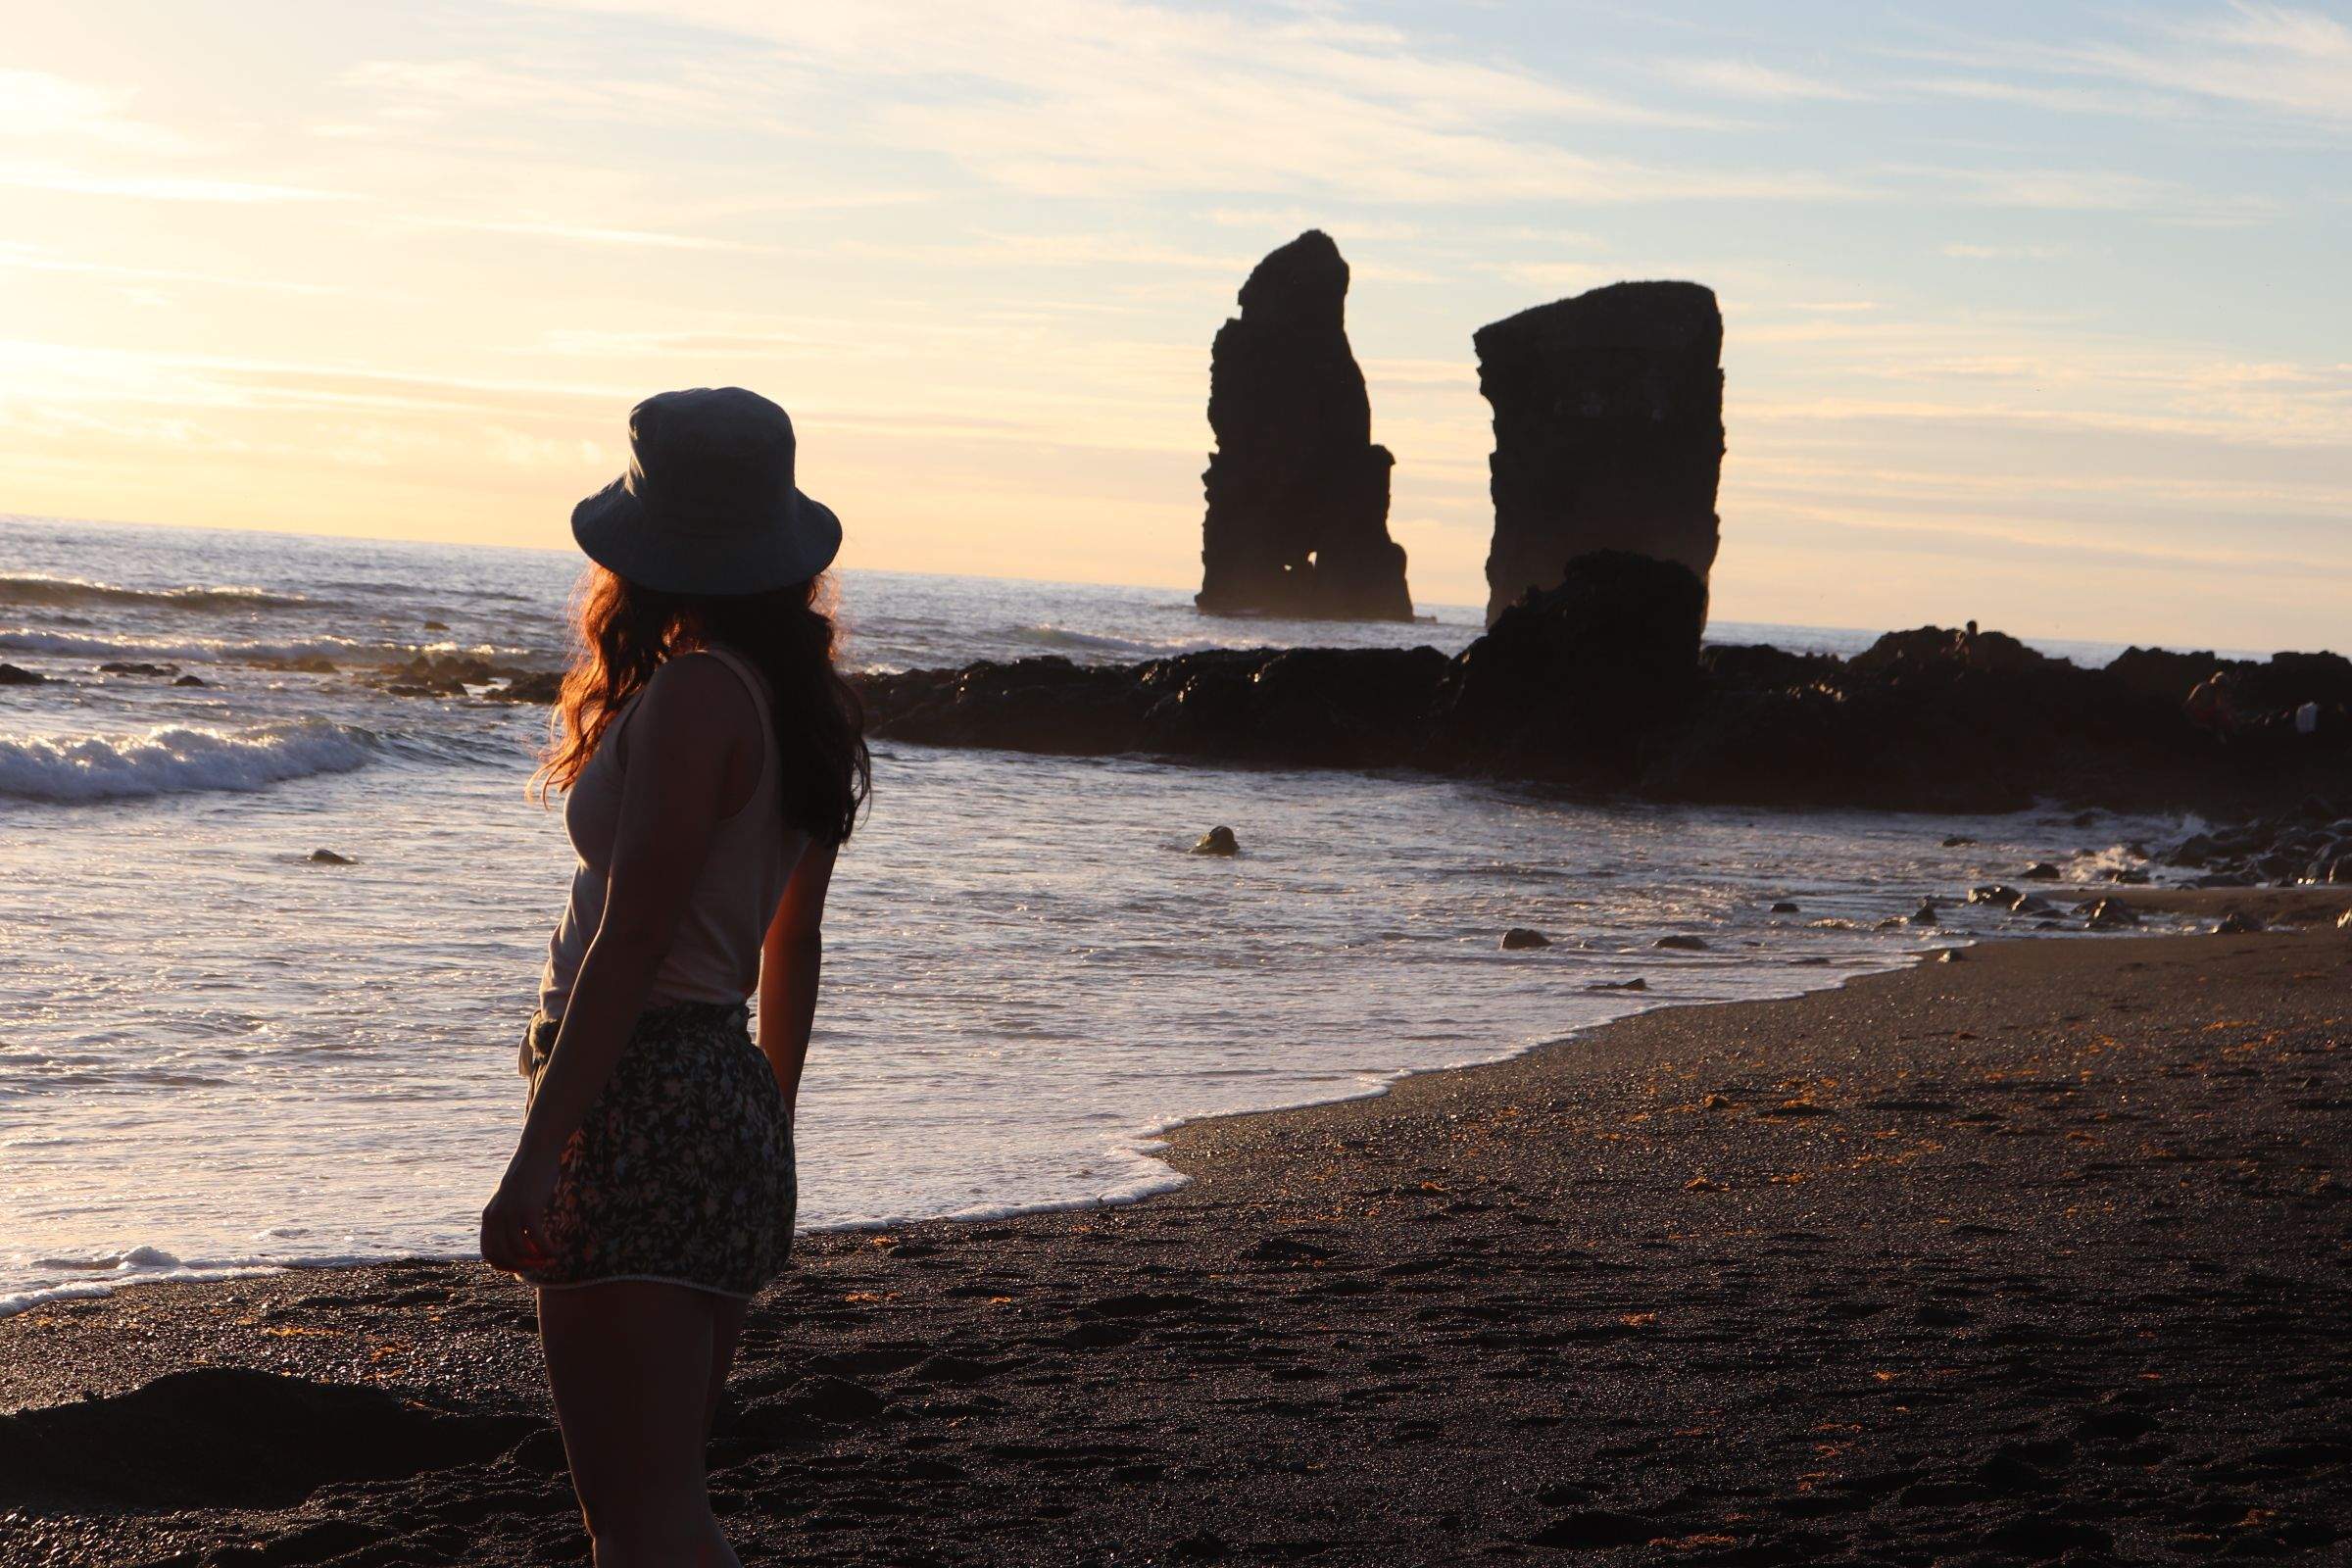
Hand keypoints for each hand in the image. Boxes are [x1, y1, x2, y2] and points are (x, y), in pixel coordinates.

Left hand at [480, 1147, 558, 1275]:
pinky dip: (548, 1250)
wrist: (537, 1151)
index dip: (503, 1265)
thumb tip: (518, 1238)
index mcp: (489, 1216)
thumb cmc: (528, 1175)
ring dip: (537, 1260)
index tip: (521, 1266)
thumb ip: (508, 1216)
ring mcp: (511, 1213)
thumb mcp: (511, 1197)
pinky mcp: (529, 1209)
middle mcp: (496, 1217)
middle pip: (503, 1256)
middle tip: (539, 1265)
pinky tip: (558, 1251)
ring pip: (520, 1251)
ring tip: (551, 1258)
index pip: (488, 1253)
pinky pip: (537, 1240)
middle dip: (522, 1266)